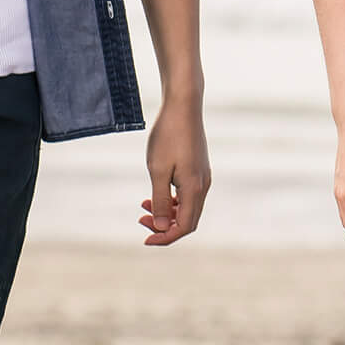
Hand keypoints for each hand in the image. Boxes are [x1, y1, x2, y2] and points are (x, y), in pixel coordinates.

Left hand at [140, 96, 210, 245]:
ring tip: (144, 204)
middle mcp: (203, 186)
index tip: (145, 238)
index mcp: (194, 189)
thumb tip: (162, 228)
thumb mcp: (158, 170)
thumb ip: (161, 200)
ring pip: (188, 207)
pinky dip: (173, 200)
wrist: (183, 105)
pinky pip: (188, 194)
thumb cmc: (168, 135)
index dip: (164, 237)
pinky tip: (157, 192)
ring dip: (168, 212)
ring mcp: (203, 176)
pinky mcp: (199, 168)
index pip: (184, 227)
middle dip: (165, 226)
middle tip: (141, 219)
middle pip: (188, 220)